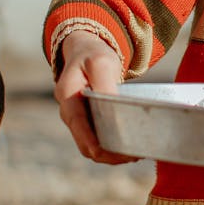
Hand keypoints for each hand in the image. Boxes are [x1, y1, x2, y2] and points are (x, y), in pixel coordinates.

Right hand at [54, 30, 138, 164]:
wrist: (87, 49)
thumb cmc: (94, 54)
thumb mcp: (101, 63)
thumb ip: (105, 85)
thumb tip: (114, 110)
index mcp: (67, 96)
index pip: (78, 126)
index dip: (94, 144)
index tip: (116, 154)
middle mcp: (69, 111)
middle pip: (85, 143)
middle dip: (108, 154)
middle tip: (134, 155)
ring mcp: (77, 118)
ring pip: (91, 145)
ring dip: (112, 154)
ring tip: (136, 154)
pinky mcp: (87, 121)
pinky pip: (97, 139)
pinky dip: (112, 146)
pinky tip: (130, 146)